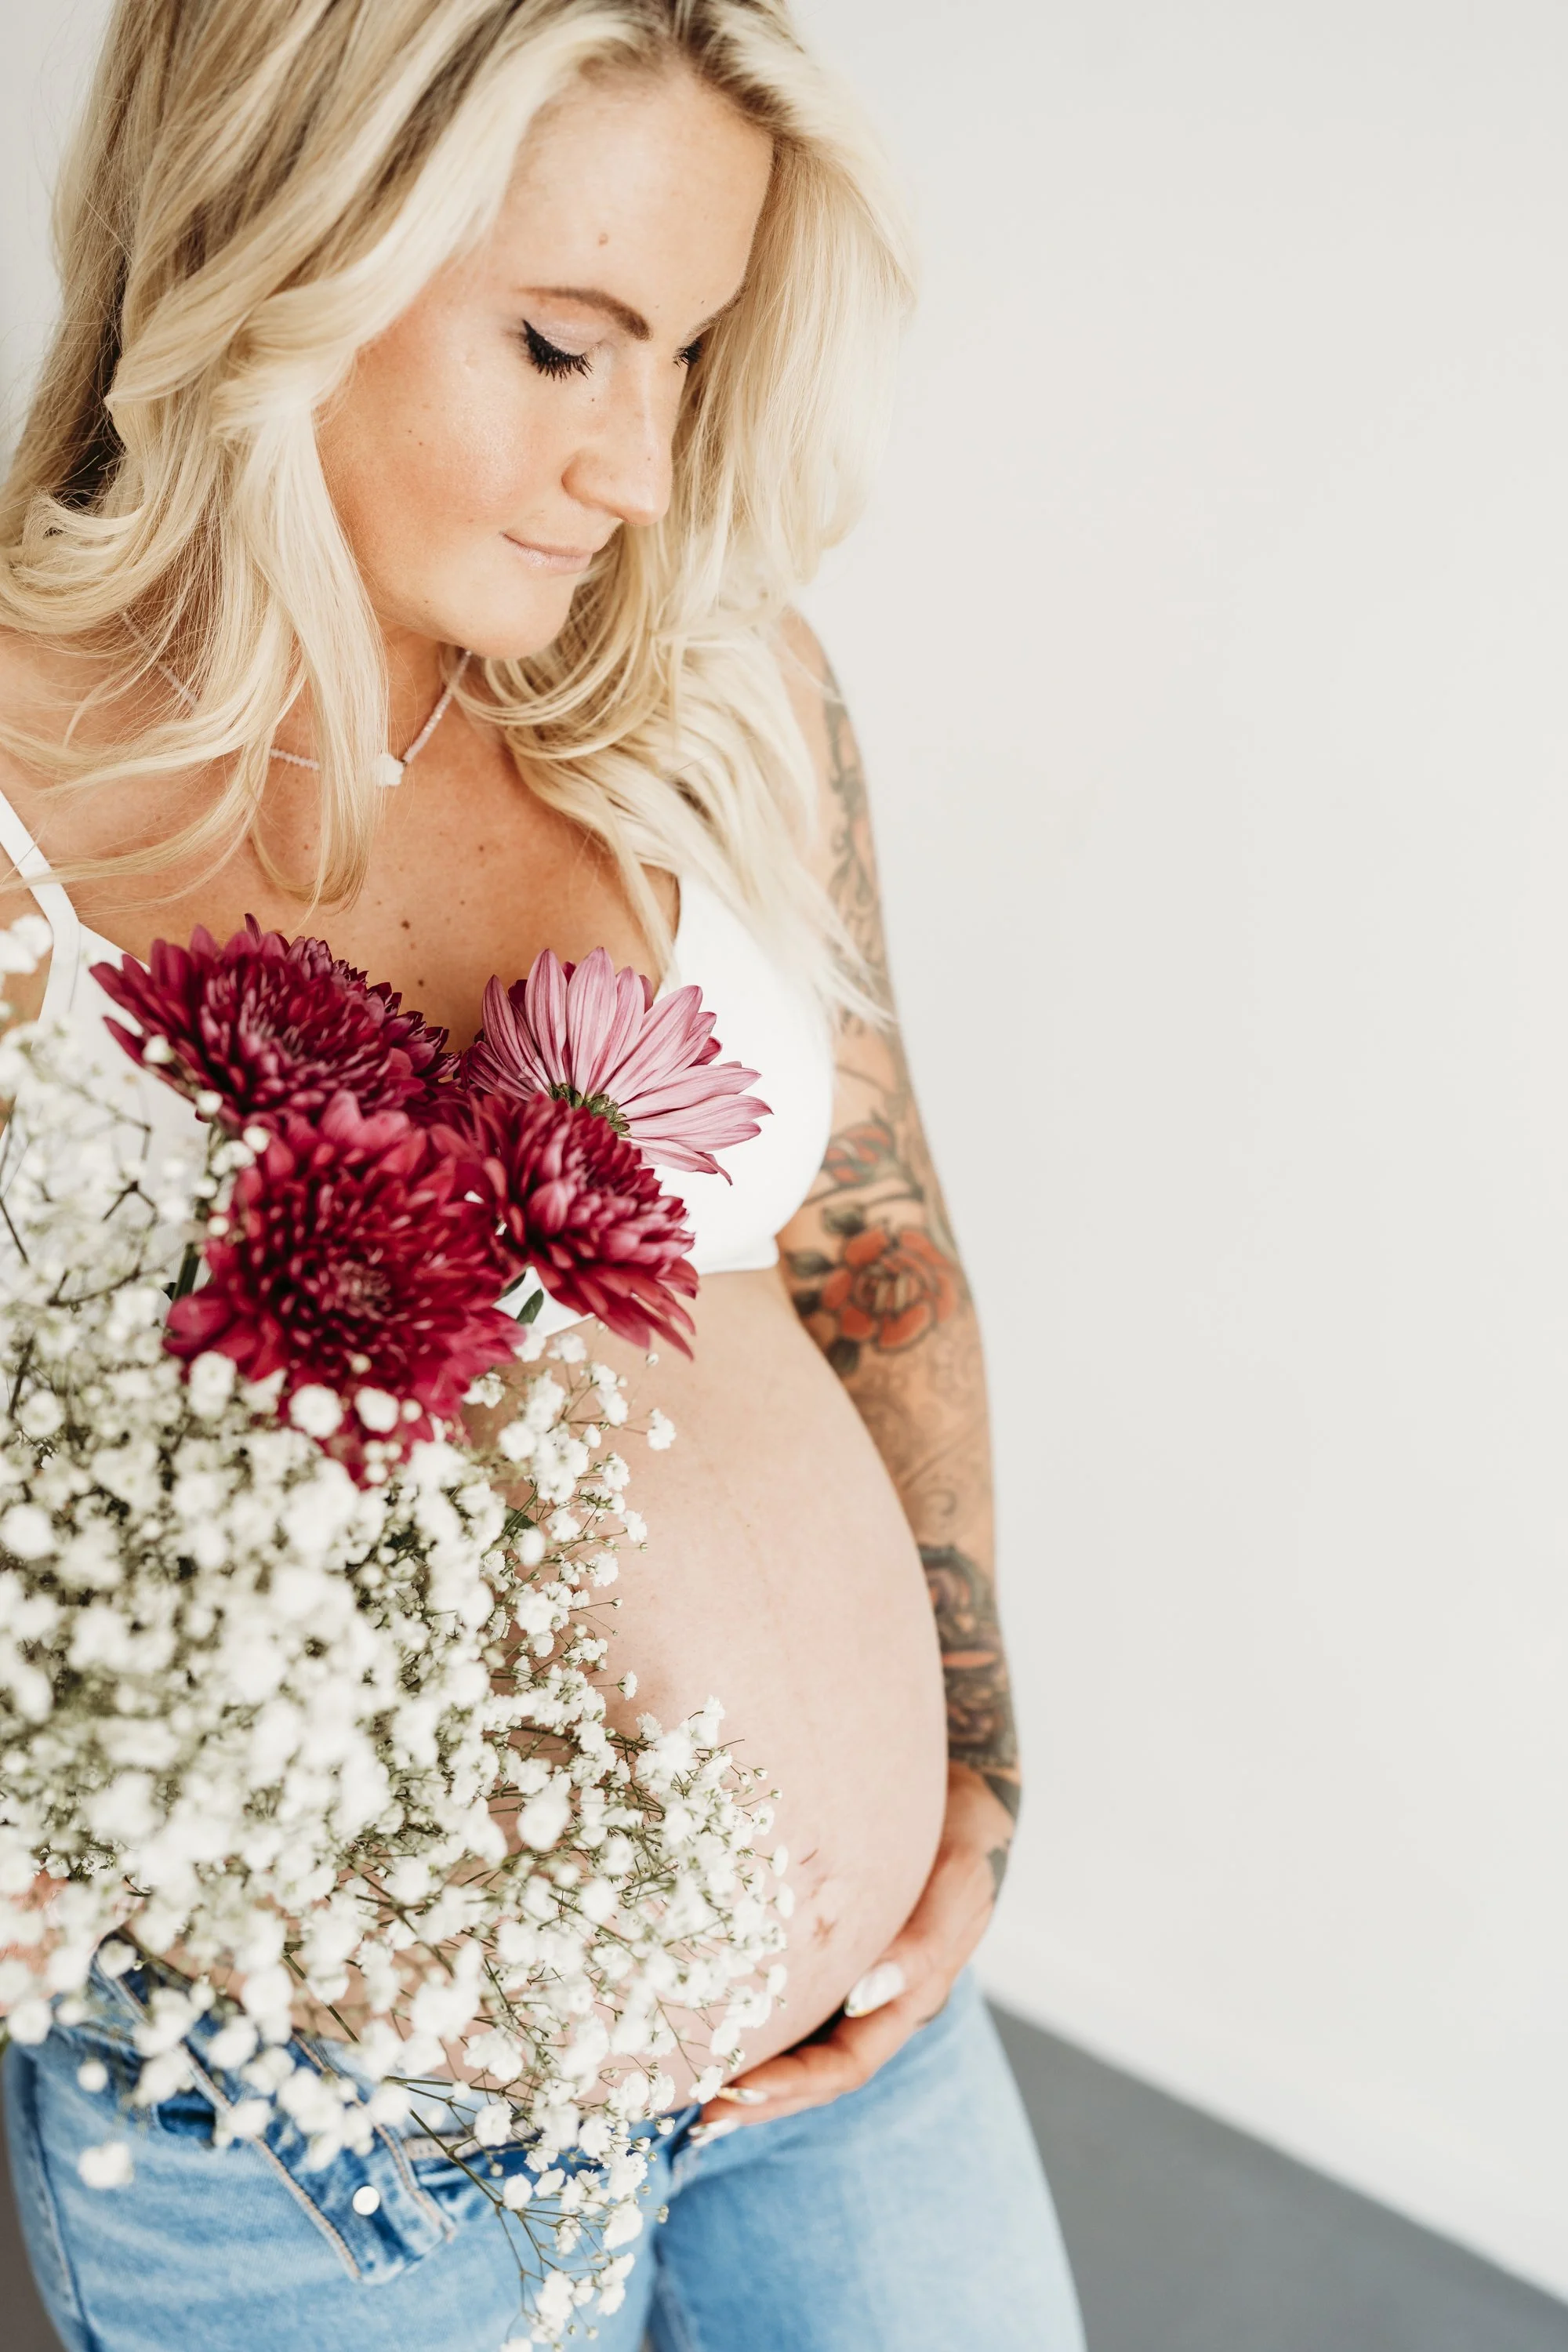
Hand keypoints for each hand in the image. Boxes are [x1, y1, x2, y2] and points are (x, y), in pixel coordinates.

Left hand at [695, 1764, 1014, 2132]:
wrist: (961, 1801)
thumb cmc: (959, 1838)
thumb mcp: (954, 1881)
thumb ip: (922, 1941)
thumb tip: (865, 1996)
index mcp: (910, 2000)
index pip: (846, 2064)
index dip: (794, 2085)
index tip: (739, 2090)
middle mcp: (875, 2004)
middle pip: (814, 2073)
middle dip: (759, 2098)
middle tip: (697, 2112)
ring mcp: (850, 1983)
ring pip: (797, 2045)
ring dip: (748, 2074)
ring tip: (686, 2092)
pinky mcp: (826, 1953)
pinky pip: (785, 2001)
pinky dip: (749, 2022)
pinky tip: (701, 2020)